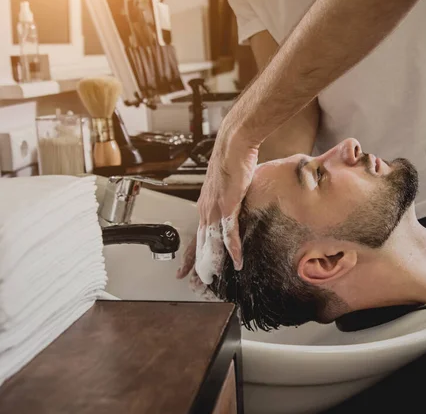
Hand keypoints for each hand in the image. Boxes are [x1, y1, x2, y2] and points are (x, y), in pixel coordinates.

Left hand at [177, 125, 258, 283]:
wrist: (233, 145)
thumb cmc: (231, 160)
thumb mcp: (227, 186)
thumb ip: (228, 200)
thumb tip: (233, 206)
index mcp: (205, 205)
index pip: (195, 236)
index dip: (190, 256)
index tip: (184, 271)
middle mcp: (206, 209)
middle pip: (199, 244)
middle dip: (196, 266)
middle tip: (196, 284)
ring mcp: (215, 209)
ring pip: (211, 243)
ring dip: (212, 263)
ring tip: (212, 280)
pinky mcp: (228, 206)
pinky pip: (229, 233)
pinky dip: (233, 249)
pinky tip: (237, 261)